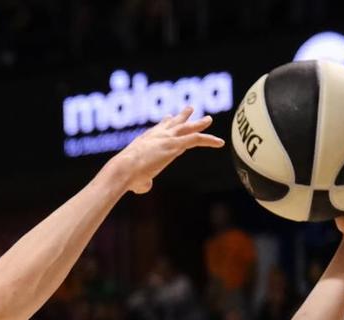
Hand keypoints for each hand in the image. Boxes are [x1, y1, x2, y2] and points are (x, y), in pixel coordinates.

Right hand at [107, 108, 223, 194]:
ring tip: (208, 119)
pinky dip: (209, 140)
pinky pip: (196, 139)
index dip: (165, 124)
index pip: (159, 130)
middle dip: (182, 116)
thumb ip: (142, 182)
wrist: (124, 169)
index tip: (168, 118)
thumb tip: (144, 187)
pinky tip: (220, 143)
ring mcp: (166, 138)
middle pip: (173, 123)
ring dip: (199, 123)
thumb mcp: (135, 180)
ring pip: (187, 127)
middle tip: (190, 109)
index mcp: (145, 141)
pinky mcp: (175, 144)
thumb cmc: (125, 176)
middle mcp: (157, 135)